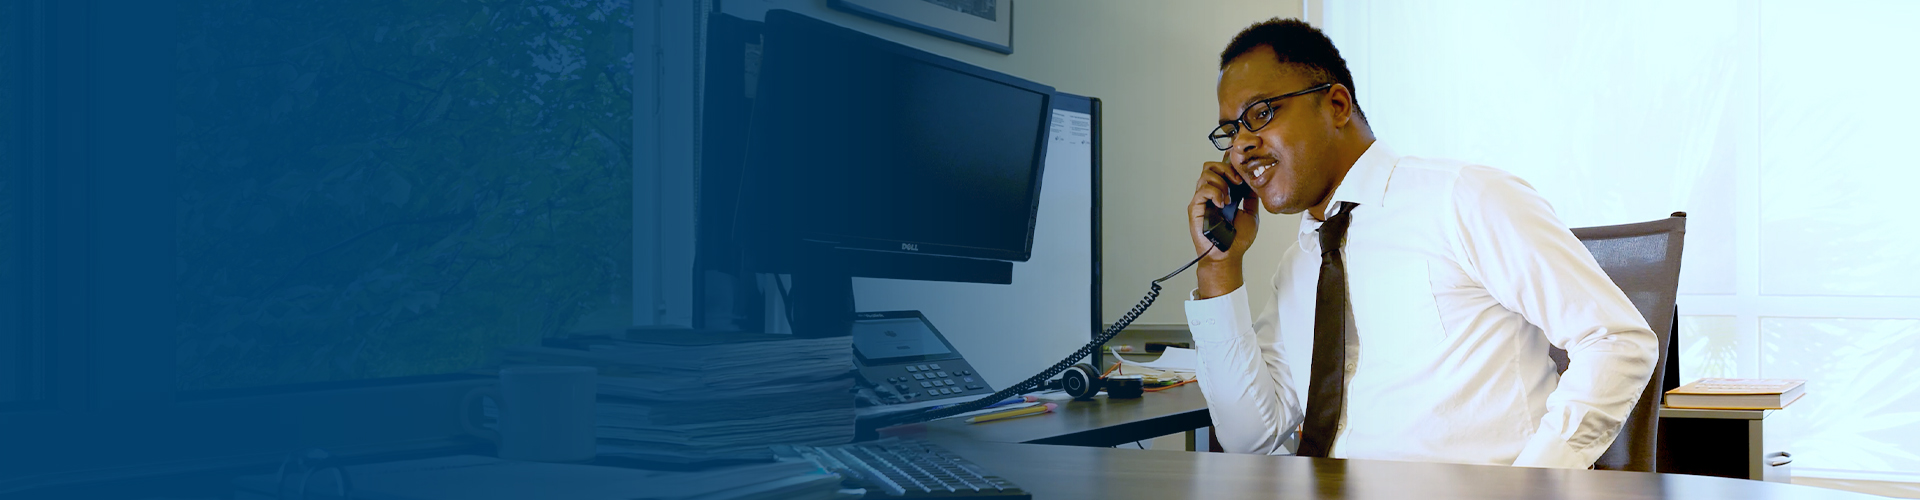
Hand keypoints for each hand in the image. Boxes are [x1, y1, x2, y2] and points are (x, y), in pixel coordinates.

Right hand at [1188, 154, 1259, 298]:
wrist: (1228, 255)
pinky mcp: (1195, 208)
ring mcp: (1202, 200)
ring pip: (1206, 175)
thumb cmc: (1237, 240)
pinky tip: (1222, 204)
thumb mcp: (1251, 214)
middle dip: (1226, 169)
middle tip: (1237, 181)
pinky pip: (1202, 190)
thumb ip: (1250, 198)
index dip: (1229, 163)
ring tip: (1229, 199)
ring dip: (1221, 183)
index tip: (1241, 165)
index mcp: (1222, 193)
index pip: (1221, 169)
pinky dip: (1215, 193)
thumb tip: (1255, 182)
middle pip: (1211, 166)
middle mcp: (1211, 194)